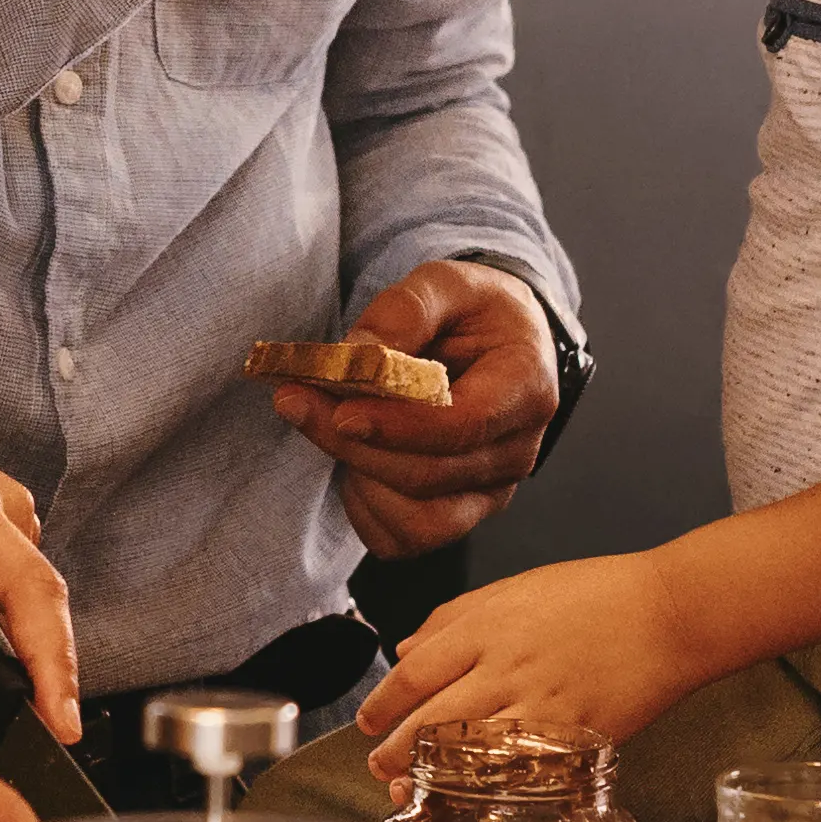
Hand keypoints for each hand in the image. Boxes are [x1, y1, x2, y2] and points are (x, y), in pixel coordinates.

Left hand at [273, 258, 556, 556]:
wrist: (494, 342)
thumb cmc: (474, 311)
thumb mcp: (446, 282)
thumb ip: (406, 309)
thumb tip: (361, 354)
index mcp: (525, 387)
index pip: (464, 425)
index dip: (398, 426)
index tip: (340, 412)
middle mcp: (515, 451)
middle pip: (427, 474)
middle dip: (353, 445)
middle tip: (294, 400)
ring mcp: (490, 491)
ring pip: (417, 521)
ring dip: (358, 479)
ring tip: (329, 425)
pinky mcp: (460, 514)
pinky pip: (402, 539)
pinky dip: (366, 508)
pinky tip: (354, 459)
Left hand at [358, 546, 725, 757]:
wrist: (668, 613)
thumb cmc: (598, 594)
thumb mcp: (516, 587)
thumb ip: (455, 617)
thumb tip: (406, 648)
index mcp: (488, 626)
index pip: (416, 671)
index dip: (383, 701)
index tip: (368, 720)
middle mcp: (505, 666)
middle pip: (432, 716)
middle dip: (396, 747)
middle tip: (378, 763)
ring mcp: (539, 703)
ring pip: (467, 749)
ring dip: (430, 772)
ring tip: (409, 786)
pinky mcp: (572, 734)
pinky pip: (519, 767)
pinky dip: (489, 785)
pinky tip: (471, 795)